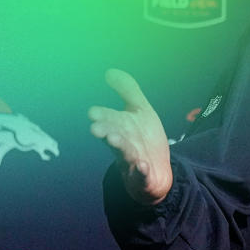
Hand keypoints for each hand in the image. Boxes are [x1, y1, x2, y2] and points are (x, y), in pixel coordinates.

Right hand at [89, 69, 172, 205]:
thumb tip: (109, 71)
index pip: (111, 120)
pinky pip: (142, 175)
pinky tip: (143, 166)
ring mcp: (133, 162)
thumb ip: (127, 90)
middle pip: (114, 137)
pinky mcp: (144, 178)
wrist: (156, 172)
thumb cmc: (143, 138)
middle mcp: (124, 145)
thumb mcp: (139, 110)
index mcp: (121, 129)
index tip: (93, 112)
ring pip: (125, 155)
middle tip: (97, 128)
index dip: (103, 116)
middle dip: (106, 132)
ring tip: (114, 140)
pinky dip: (141, 172)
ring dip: (120, 147)